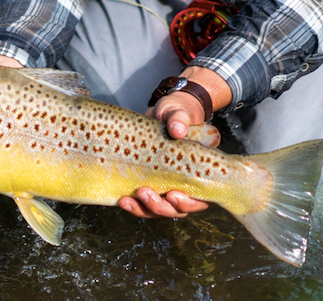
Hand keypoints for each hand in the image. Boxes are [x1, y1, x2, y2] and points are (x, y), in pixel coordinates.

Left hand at [118, 66, 230, 219]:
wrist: (162, 113)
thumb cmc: (177, 114)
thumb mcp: (180, 113)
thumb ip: (181, 120)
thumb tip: (177, 130)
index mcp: (199, 172)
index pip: (199, 198)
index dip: (187, 202)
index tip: (173, 194)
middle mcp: (184, 184)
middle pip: (176, 209)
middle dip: (161, 207)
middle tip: (145, 193)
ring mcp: (165, 184)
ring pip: (159, 209)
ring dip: (144, 209)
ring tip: (128, 200)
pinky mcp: (149, 182)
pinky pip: (143, 202)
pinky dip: (134, 204)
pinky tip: (123, 200)